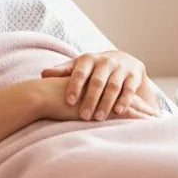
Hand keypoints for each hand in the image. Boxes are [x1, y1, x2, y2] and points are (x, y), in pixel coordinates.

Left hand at [41, 51, 155, 120]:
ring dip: (106, 103)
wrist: (123, 60)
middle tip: (83, 116)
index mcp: (88, 59)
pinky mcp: (134, 76)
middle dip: (90, 99)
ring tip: (98, 118)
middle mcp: (105, 62)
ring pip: (113, 86)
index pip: (80, 72)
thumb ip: (63, 71)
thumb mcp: (78, 67)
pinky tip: (118, 112)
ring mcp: (120, 69)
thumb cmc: (94, 68)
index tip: (69, 101)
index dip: (75, 86)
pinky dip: (124, 101)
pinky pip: (129, 90)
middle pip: (97, 81)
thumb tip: (43, 74)